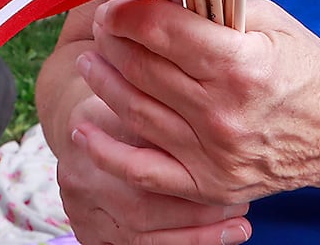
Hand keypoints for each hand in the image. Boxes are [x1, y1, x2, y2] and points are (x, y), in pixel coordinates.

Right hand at [56, 83, 251, 244]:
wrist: (83, 130)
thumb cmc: (121, 101)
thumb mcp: (133, 90)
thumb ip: (160, 104)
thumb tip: (210, 112)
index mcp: (85, 136)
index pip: (137, 161)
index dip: (184, 172)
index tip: (227, 170)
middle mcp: (78, 179)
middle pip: (140, 209)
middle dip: (196, 213)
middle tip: (241, 204)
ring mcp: (82, 212)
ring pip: (142, 237)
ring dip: (195, 235)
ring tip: (238, 226)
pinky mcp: (91, 235)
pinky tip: (216, 239)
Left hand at [73, 0, 319, 212]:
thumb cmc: (305, 66)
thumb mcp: (267, 21)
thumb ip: (212, 9)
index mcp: (240, 65)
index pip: (162, 31)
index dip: (126, 12)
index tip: (111, 3)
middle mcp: (223, 113)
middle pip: (143, 68)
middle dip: (111, 41)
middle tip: (100, 27)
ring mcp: (214, 154)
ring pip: (136, 112)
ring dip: (103, 82)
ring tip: (89, 61)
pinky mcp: (210, 184)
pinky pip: (144, 172)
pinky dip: (107, 152)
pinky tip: (83, 129)